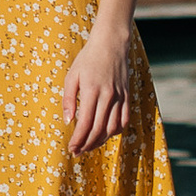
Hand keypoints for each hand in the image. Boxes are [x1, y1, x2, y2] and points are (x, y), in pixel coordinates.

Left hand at [61, 18, 133, 153]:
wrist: (111, 43)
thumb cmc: (88, 58)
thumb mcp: (72, 75)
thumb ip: (68, 99)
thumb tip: (68, 121)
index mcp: (92, 90)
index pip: (85, 123)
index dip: (78, 139)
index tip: (71, 148)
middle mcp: (108, 96)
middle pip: (98, 129)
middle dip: (87, 144)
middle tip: (78, 152)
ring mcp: (120, 97)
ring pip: (112, 128)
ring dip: (100, 141)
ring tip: (89, 145)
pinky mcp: (127, 96)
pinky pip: (124, 120)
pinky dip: (115, 131)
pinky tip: (106, 134)